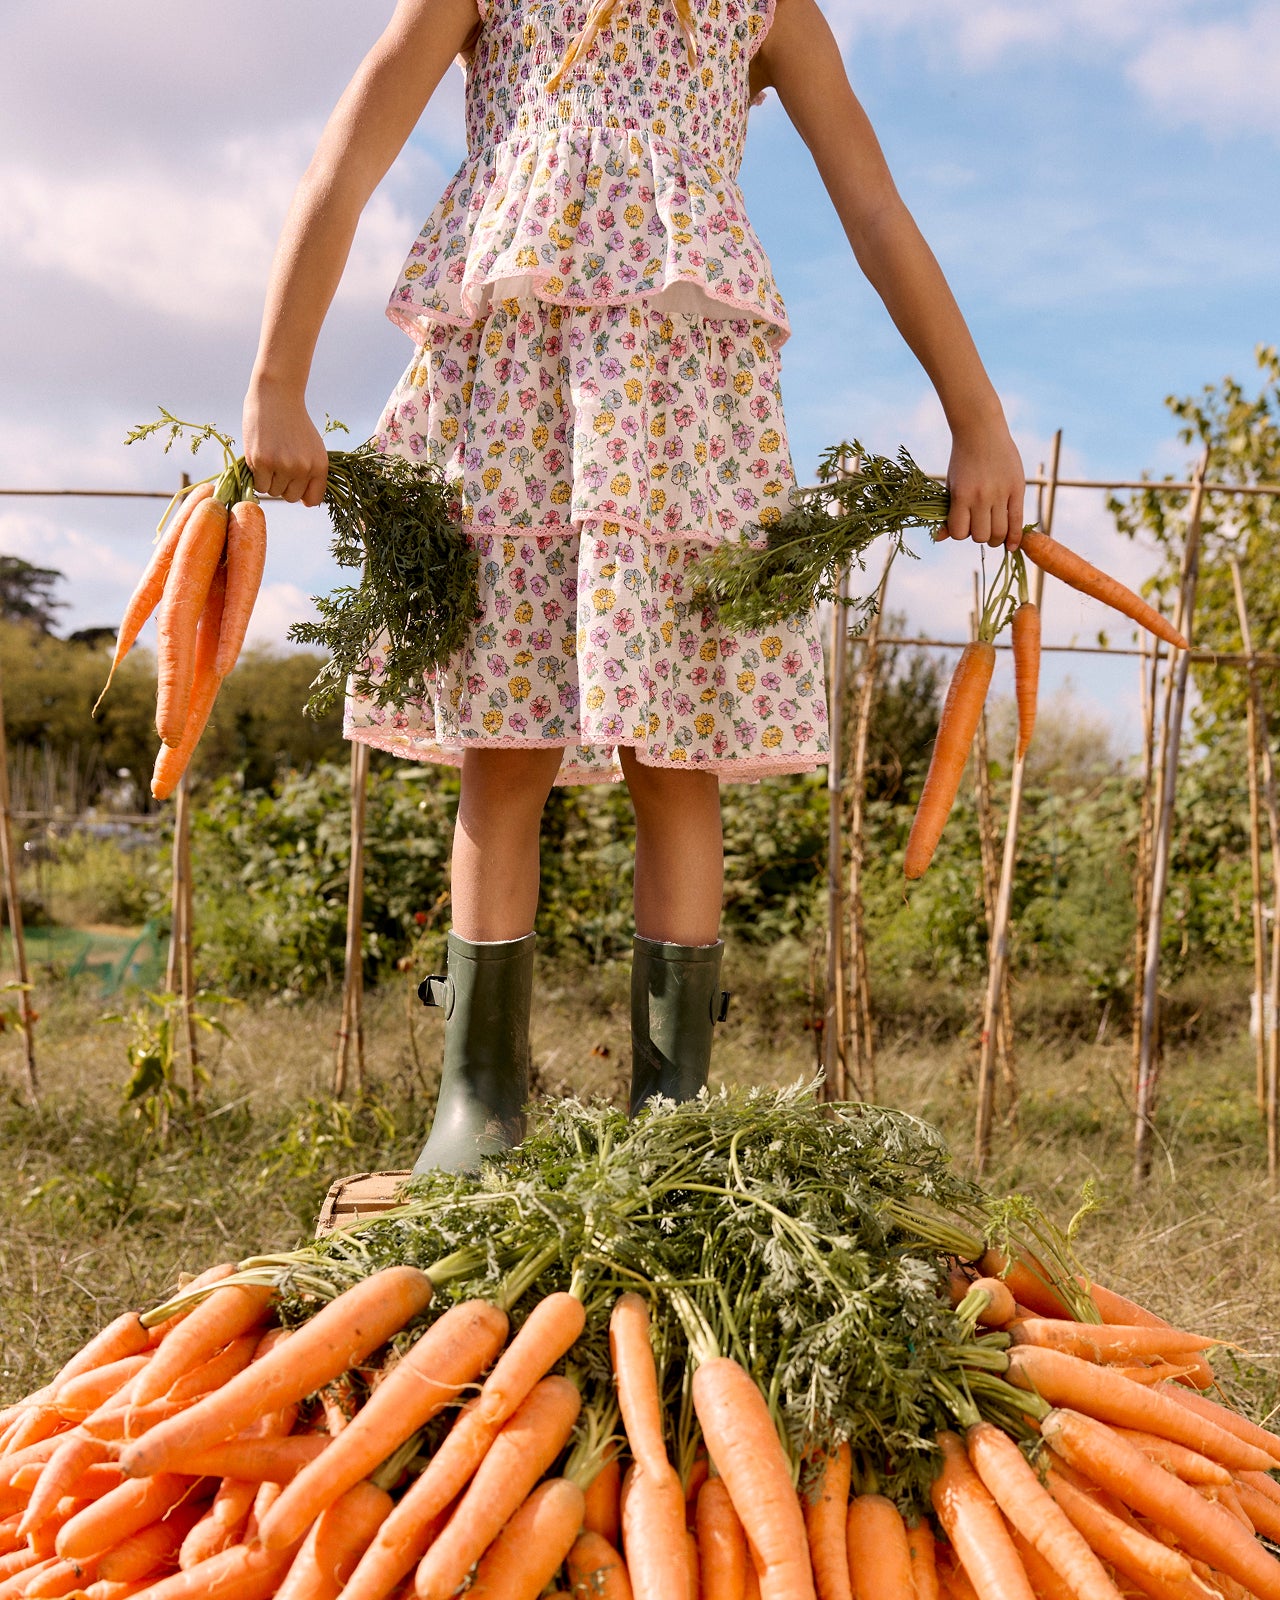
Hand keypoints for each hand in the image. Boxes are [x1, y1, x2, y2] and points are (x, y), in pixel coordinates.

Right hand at [242, 376, 328, 507]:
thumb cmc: (293, 423)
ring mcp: (283, 465)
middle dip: (283, 485)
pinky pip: (259, 485)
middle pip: (290, 497)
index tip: (294, 484)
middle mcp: (304, 468)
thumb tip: (305, 502)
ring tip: (270, 456)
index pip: (313, 500)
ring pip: (274, 491)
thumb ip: (311, 473)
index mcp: (320, 466)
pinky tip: (260, 457)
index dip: (301, 494)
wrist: (277, 396)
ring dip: (269, 479)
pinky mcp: (262, 461)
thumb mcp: (312, 448)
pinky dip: (257, 476)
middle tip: (278, 464)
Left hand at [939, 420, 1026, 550]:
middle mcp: (981, 496)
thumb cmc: (963, 460)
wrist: (981, 431)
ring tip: (994, 533)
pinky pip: (1018, 520)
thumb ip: (948, 512)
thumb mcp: (951, 485)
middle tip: (981, 528)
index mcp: (961, 496)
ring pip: (999, 532)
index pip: (960, 533)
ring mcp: (1001, 493)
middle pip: (981, 536)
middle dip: (979, 536)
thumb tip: (939, 538)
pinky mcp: (1017, 489)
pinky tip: (1012, 545)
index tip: (964, 526)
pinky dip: (1014, 537)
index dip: (961, 533)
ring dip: (996, 538)